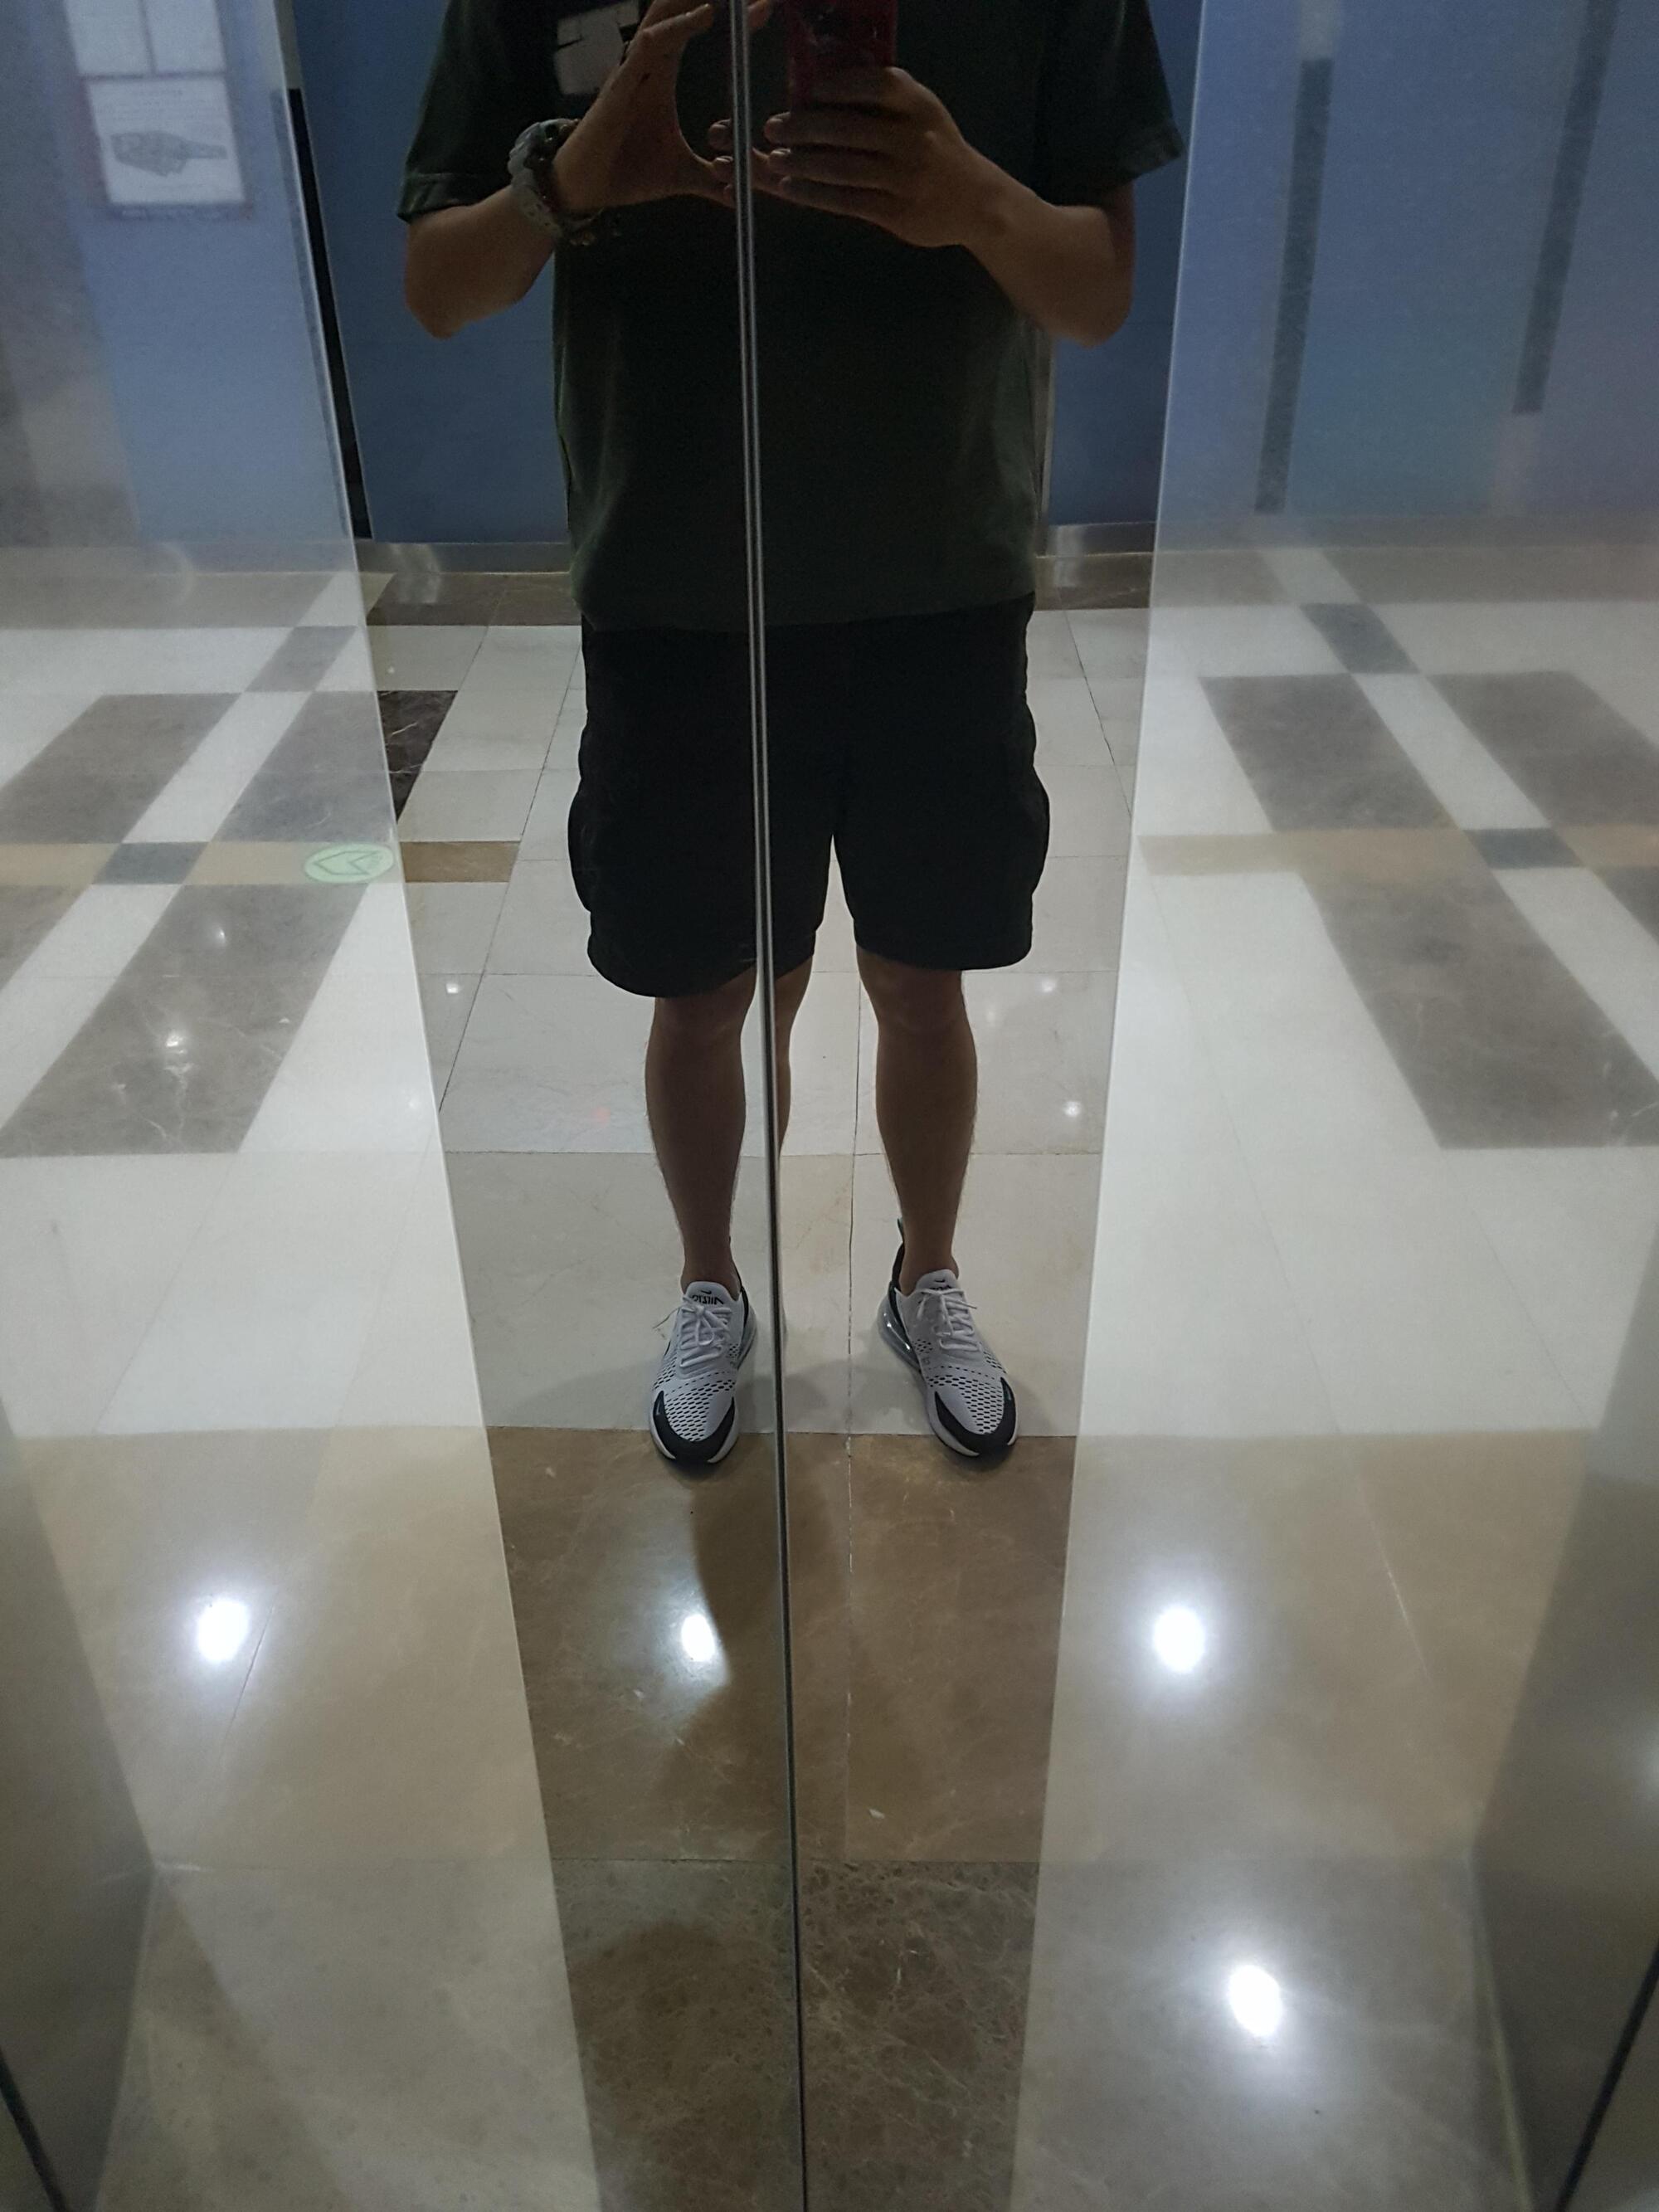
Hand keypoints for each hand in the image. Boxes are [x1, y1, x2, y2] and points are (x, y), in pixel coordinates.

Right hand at [554, 0, 768, 214]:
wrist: (587, 189)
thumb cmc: (627, 172)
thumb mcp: (682, 175)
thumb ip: (714, 180)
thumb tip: (743, 194)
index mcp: (662, 73)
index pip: (696, 26)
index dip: (728, 14)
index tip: (763, 9)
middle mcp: (648, 62)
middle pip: (680, 10)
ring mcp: (633, 69)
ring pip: (665, 16)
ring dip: (696, 0)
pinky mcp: (621, 85)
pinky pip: (649, 46)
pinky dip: (676, 29)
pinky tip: (704, 15)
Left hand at [749, 68, 995, 247]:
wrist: (975, 201)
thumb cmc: (935, 149)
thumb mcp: (922, 113)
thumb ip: (883, 102)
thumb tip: (820, 93)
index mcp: (919, 105)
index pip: (876, 86)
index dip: (840, 87)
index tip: (810, 92)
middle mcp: (915, 139)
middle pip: (849, 130)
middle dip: (805, 128)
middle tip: (773, 128)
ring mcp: (906, 179)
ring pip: (843, 168)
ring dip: (803, 164)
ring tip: (775, 159)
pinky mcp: (897, 213)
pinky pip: (847, 201)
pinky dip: (815, 194)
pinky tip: (792, 187)